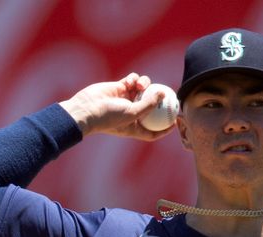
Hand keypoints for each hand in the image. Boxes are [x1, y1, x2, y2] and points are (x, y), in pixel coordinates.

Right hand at [59, 73, 175, 139]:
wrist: (87, 109)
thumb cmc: (110, 117)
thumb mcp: (133, 113)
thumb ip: (149, 104)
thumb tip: (163, 94)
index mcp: (135, 127)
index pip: (154, 130)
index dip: (165, 128)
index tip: (175, 122)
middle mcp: (132, 113)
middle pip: (152, 108)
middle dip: (162, 102)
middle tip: (172, 95)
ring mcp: (126, 99)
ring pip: (144, 90)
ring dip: (146, 85)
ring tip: (142, 86)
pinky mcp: (119, 87)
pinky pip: (132, 80)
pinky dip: (135, 79)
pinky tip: (133, 80)